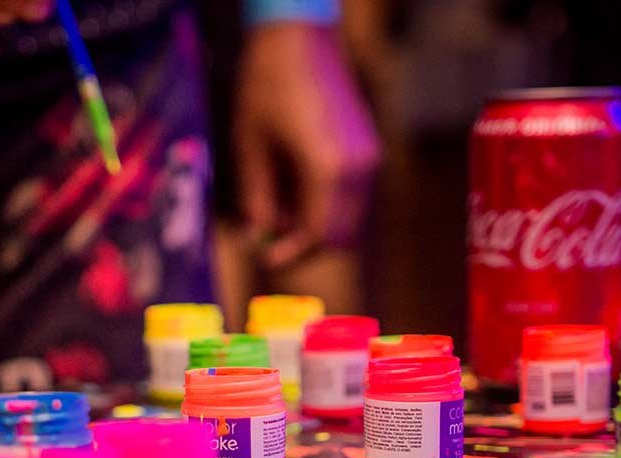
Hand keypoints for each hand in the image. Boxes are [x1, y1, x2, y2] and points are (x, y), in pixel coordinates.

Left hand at [235, 23, 380, 268]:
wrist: (300, 37)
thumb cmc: (268, 84)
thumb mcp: (251, 146)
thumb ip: (257, 197)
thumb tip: (258, 236)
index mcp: (326, 169)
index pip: (317, 234)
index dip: (291, 253)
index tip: (265, 258)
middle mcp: (357, 168)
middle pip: (339, 234)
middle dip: (304, 243)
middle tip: (270, 241)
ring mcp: (368, 158)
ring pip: (348, 217)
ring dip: (316, 224)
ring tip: (277, 210)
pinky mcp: (369, 148)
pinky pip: (352, 195)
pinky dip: (327, 204)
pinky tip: (295, 189)